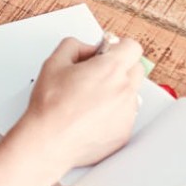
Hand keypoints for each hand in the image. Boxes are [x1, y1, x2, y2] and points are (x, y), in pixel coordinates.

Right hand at [15, 36, 144, 173]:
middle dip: (119, 68)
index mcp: (110, 69)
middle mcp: (124, 89)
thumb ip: (74, 45)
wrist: (49, 140)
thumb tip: (86, 48)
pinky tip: (90, 116)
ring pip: (130, 93)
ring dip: (116, 91)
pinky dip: (112, 113)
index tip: (108, 52)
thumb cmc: (50, 106)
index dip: (118, 47)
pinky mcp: (125, 132)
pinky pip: (125, 115)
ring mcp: (127, 112)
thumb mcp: (53, 62)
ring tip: (89, 99)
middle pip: (136, 69)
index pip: (132, 47)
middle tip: (97, 74)